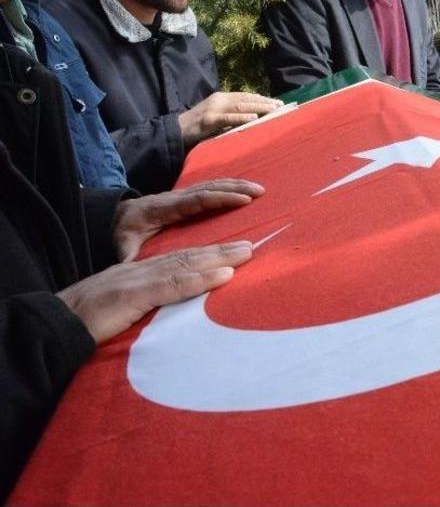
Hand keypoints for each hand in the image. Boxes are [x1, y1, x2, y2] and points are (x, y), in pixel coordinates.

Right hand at [57, 241, 252, 343]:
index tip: (235, 252)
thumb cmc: (85, 325)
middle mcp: (141, 272)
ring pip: (185, 265)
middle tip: (253, 246)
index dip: (208, 255)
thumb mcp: (122, 314)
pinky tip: (225, 276)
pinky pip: (173, 285)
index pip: (179, 261)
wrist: (52, 326)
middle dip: (221, 251)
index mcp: (138, 276)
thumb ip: (146, 309)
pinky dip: (202, 278)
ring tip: (247, 253)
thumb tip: (173, 319)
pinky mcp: (132, 295)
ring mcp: (137, 281)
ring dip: (220, 258)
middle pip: (188, 257)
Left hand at [113, 179, 264, 261]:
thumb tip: (130, 269)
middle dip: (236, 188)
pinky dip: (228, 187)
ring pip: (210, 184)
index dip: (221, 198)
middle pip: (208, 188)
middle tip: (260, 192)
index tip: (243, 200)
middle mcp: (174, 197)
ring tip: (259, 189)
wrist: (111, 217)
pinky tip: (243, 190)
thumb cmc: (120, 234)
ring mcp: (179, 195)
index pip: (197, 200)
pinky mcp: (183, 197)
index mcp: (163, 208)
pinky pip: (208, 188)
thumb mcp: (121, 246)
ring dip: (235, 184)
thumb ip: (128, 256)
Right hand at [178, 92, 282, 146]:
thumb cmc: (198, 127)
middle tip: (281, 105)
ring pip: (240, 106)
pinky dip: (242, 118)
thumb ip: (231, 115)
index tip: (277, 102)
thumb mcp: (217, 117)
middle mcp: (219, 100)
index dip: (261, 98)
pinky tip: (254, 118)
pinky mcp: (209, 120)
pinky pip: (228, 118)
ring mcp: (213, 108)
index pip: (245, 96)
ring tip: (273, 109)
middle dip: (264, 102)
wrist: (175, 130)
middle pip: (246, 99)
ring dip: (258, 107)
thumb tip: (252, 118)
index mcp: (221, 98)